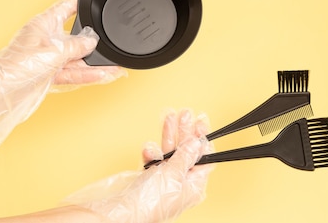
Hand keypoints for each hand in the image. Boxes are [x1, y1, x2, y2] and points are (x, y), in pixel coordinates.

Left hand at [0, 0, 125, 154]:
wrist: (2, 91)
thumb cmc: (17, 67)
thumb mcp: (53, 52)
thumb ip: (76, 46)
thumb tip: (91, 41)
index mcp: (44, 24)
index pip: (66, 7)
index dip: (81, 2)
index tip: (94, 0)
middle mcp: (47, 39)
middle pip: (75, 36)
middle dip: (93, 41)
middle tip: (110, 41)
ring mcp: (49, 57)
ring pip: (77, 58)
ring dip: (94, 63)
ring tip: (114, 65)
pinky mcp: (50, 73)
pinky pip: (73, 72)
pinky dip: (88, 74)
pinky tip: (104, 75)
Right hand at [66, 109, 213, 222]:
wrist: (122, 213)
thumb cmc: (151, 200)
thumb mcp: (173, 173)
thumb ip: (185, 155)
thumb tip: (197, 143)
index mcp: (194, 186)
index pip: (204, 158)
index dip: (202, 138)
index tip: (200, 122)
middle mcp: (181, 185)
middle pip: (187, 152)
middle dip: (185, 132)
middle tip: (185, 114)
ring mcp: (164, 182)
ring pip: (170, 153)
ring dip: (169, 136)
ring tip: (169, 117)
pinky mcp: (149, 181)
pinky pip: (154, 162)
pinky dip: (152, 153)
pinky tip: (148, 148)